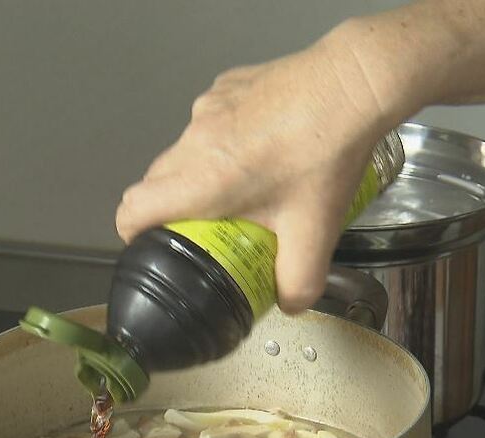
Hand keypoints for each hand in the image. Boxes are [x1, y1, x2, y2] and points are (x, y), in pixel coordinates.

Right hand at [115, 25, 422, 312]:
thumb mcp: (315, 234)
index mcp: (202, 181)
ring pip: (185, 149)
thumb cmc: (327, 155)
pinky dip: (225, 138)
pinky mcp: (226, 85)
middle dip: (172, 208)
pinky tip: (265, 144)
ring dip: (201, 172)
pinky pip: (209, 120)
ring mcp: (208, 106)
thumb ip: (299, 284)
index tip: (150, 244)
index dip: (133, 232)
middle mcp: (195, 140)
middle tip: (208, 226)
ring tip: (246, 184)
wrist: (351, 87)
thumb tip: (289, 304)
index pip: (133, 208)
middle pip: (155, 180)